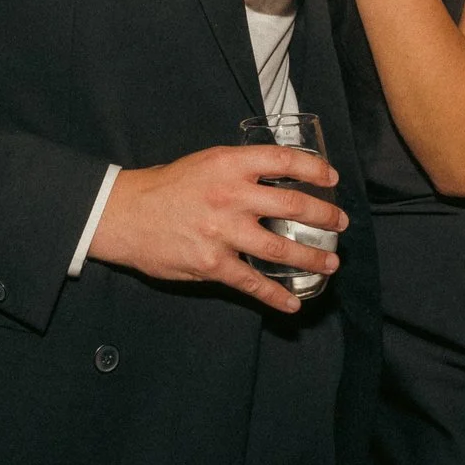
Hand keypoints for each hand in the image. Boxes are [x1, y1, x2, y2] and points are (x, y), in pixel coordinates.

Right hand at [85, 146, 346, 313]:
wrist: (125, 214)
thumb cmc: (166, 186)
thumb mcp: (205, 162)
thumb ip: (239, 169)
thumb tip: (276, 178)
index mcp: (229, 164)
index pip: (284, 160)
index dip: (314, 169)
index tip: (332, 179)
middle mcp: (230, 195)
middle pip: (292, 204)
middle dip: (324, 215)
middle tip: (340, 223)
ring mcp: (223, 231)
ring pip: (280, 247)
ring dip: (312, 256)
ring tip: (330, 262)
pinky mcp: (212, 263)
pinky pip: (252, 282)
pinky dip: (275, 295)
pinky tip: (292, 303)